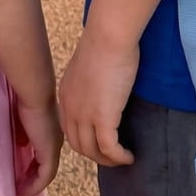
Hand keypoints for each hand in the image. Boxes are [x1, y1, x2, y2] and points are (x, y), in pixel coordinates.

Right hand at [13, 99, 62, 195]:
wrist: (36, 93)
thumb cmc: (26, 99)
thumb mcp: (23, 118)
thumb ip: (23, 131)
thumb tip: (21, 143)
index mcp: (51, 132)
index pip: (44, 154)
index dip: (33, 166)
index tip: (21, 174)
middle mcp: (56, 141)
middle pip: (46, 166)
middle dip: (32, 178)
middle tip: (19, 188)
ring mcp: (54, 148)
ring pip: (46, 174)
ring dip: (32, 185)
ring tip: (19, 193)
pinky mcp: (49, 154)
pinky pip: (44, 178)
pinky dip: (34, 187)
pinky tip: (22, 192)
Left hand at [58, 30, 137, 167]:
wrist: (108, 36)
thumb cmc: (105, 42)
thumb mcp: (90, 65)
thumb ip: (92, 81)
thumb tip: (105, 86)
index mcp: (66, 94)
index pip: (70, 127)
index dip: (84, 139)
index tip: (100, 141)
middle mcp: (70, 108)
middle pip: (79, 144)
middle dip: (95, 154)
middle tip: (113, 155)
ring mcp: (85, 115)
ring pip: (92, 151)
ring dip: (108, 159)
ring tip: (123, 158)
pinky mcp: (103, 118)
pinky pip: (109, 148)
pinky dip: (119, 157)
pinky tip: (130, 156)